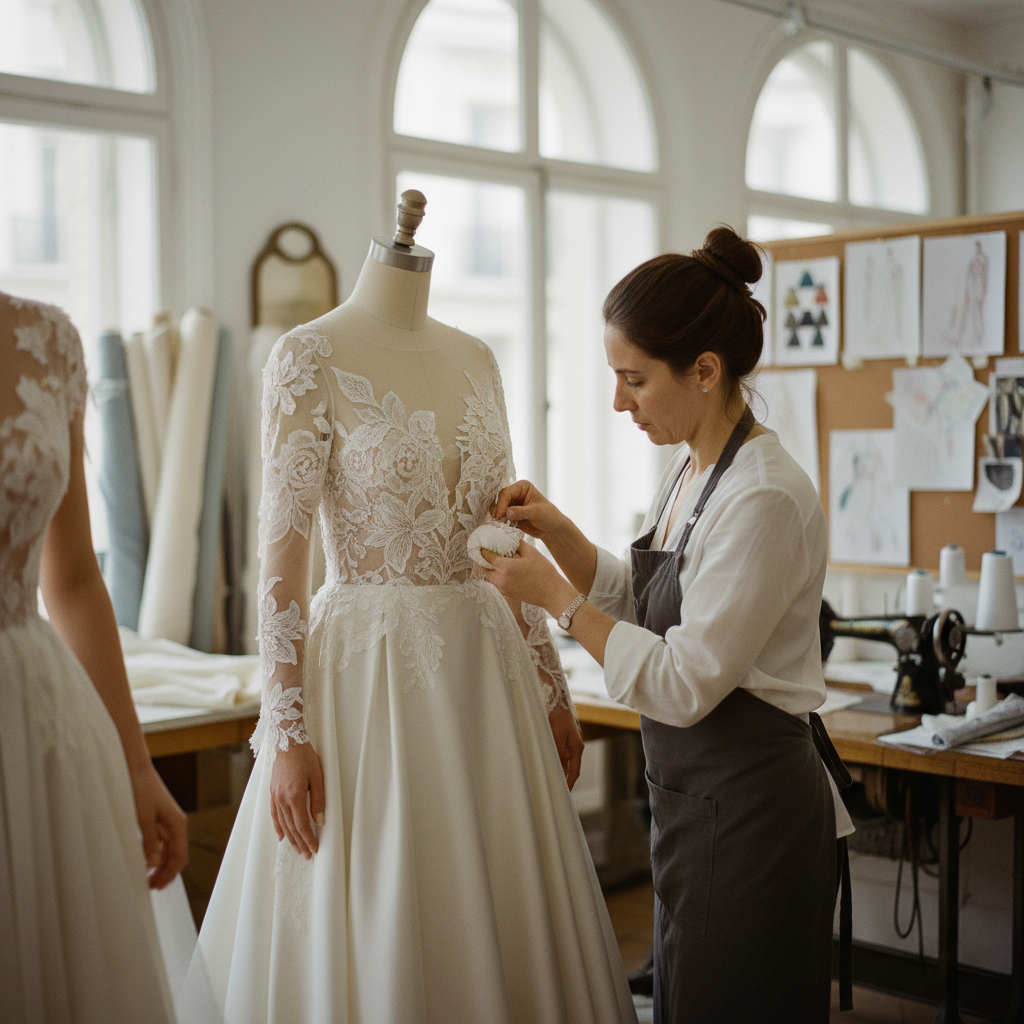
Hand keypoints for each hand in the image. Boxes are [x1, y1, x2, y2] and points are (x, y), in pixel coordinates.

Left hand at [129, 762, 187, 889]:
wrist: (135, 770)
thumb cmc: (141, 791)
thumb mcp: (144, 819)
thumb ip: (150, 843)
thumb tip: (154, 865)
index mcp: (178, 824)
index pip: (180, 856)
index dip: (169, 874)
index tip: (156, 886)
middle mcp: (176, 824)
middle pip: (176, 855)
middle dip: (166, 872)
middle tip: (150, 886)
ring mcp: (168, 822)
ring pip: (169, 850)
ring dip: (161, 864)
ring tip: (147, 877)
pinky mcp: (159, 819)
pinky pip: (162, 842)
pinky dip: (156, 854)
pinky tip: (146, 861)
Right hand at [270, 741, 324, 858]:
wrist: (287, 740)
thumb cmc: (305, 756)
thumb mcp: (318, 777)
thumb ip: (319, 800)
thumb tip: (321, 821)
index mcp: (295, 796)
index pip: (302, 825)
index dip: (308, 839)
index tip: (314, 849)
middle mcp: (282, 799)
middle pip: (292, 827)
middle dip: (300, 843)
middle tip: (307, 855)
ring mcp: (275, 796)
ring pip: (282, 823)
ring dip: (290, 838)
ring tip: (296, 849)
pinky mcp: (272, 792)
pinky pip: (273, 814)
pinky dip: (278, 826)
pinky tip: (281, 835)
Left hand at [479, 540, 574, 613]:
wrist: (552, 593)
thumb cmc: (543, 571)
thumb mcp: (531, 552)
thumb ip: (517, 544)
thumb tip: (509, 538)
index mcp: (505, 566)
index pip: (486, 556)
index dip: (482, 548)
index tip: (482, 544)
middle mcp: (500, 579)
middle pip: (483, 568)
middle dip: (483, 560)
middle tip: (487, 552)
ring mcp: (503, 588)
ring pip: (488, 577)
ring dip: (489, 569)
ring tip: (495, 561)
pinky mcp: (507, 594)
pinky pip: (495, 584)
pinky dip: (495, 577)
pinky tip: (503, 571)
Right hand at [493, 480, 564, 540]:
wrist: (552, 529)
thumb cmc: (549, 516)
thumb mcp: (536, 513)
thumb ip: (522, 512)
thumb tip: (507, 512)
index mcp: (523, 487)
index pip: (507, 492)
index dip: (502, 503)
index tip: (500, 514)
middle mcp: (516, 494)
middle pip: (501, 500)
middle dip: (498, 510)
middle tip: (497, 520)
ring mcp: (513, 504)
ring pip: (499, 508)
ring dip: (498, 516)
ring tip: (498, 524)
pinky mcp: (511, 515)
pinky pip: (501, 517)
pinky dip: (500, 522)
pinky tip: (501, 527)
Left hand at [548, 705, 583, 790]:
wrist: (555, 695)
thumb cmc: (556, 714)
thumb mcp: (556, 735)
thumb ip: (558, 753)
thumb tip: (559, 771)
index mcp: (576, 747)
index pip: (574, 771)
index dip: (569, 784)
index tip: (564, 796)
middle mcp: (575, 746)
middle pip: (571, 768)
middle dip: (565, 781)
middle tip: (556, 794)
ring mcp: (570, 741)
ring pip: (565, 761)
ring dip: (559, 771)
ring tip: (551, 783)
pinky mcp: (563, 736)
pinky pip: (560, 753)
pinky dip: (556, 762)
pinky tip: (548, 765)